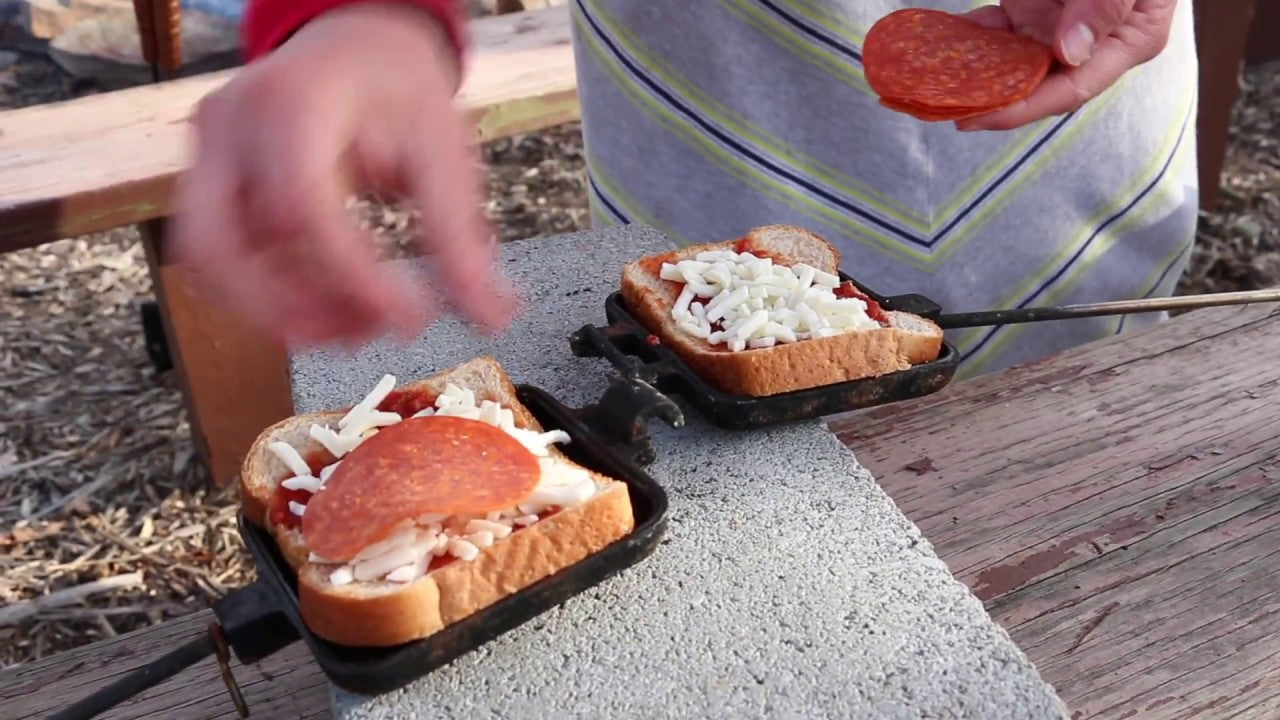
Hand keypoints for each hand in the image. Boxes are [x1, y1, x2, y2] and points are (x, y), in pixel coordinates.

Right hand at [170, 3, 517, 347]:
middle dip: (290, 308)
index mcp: (294, 102)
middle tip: (366, 334)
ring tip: (357, 328)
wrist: (354, 47)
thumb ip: (460, 238)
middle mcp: (231, 126)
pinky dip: (272, 296)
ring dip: (279, 312)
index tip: (409, 319)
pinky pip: (224, 259)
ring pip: (213, 263)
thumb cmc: (397, 90)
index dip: (351, 277)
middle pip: (220, 246)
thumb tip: (493, 318)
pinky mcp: (207, 182)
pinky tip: (332, 306)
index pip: (303, 207)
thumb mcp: (442, 153)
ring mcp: (209, 155)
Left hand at [954, 0, 1178, 130]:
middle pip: (1035, 84)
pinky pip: (998, 33)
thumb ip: (1105, 4)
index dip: (1022, 108)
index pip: (1071, 89)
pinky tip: (941, 45)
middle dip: (989, 99)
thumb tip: (1070, 53)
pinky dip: (971, 38)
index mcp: (1127, 41)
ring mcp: (1059, 27)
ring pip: (1010, 63)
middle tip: (943, 108)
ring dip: (973, 73)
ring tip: (933, 86)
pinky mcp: (1032, 10)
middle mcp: (1090, 44)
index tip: (977, 118)